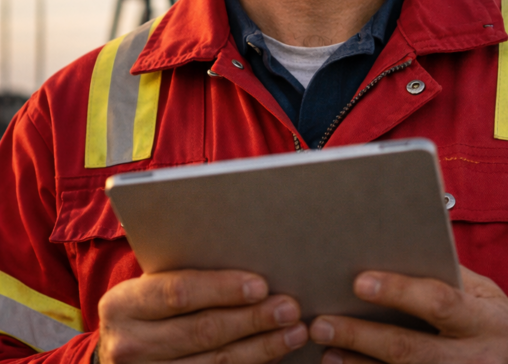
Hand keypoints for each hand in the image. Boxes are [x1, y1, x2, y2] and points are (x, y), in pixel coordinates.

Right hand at [98, 269, 307, 363]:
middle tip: (290, 308)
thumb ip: (187, 270)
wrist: (116, 356)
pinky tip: (276, 356)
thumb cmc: (149, 305)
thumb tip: (251, 251)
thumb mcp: (152, 283)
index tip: (261, 285)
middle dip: (252, 319)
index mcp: (124, 305)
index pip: (178, 292)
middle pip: (201, 331)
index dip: (222, 289)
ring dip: (261, 349)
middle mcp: (129, 345)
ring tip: (295, 333)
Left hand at [308, 266, 507, 363]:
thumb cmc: (501, 327)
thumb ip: (451, 278)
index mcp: (485, 320)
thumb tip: (401, 250)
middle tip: (322, 323)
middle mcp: (474, 358)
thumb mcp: (489, 298)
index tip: (360, 281)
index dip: (399, 291)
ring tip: (325, 350)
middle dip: (362, 337)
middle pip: (410, 349)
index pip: (438, 302)